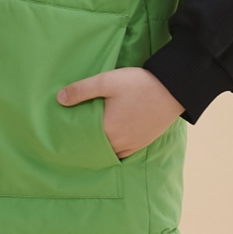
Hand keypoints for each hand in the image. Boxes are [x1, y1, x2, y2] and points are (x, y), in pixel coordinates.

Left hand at [57, 67, 183, 158]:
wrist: (173, 89)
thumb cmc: (138, 84)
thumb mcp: (107, 81)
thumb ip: (82, 90)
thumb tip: (59, 99)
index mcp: (108, 130)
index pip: (83, 140)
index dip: (73, 137)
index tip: (62, 135)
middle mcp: (119, 143)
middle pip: (96, 148)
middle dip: (85, 143)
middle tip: (74, 136)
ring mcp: (133, 145)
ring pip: (110, 151)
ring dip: (100, 147)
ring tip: (90, 136)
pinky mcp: (143, 142)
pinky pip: (123, 151)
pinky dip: (114, 148)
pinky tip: (110, 138)